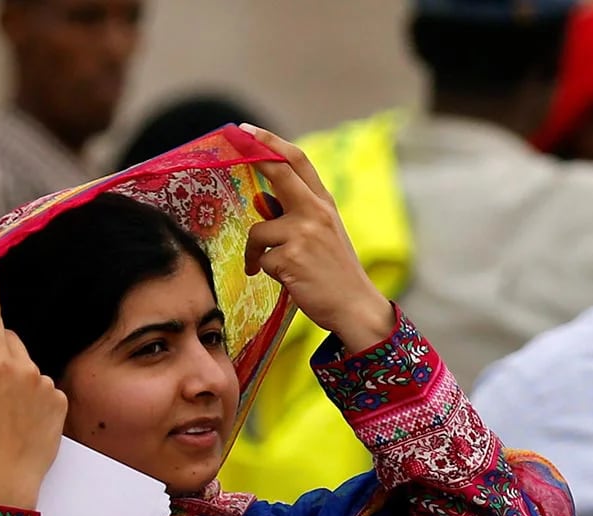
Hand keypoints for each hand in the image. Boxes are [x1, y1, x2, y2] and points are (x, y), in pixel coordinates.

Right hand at [0, 270, 66, 508]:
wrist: (5, 480)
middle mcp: (27, 370)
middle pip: (12, 342)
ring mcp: (47, 386)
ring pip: (27, 365)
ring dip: (15, 376)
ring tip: (3, 410)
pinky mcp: (61, 402)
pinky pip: (43, 386)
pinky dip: (32, 394)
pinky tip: (21, 418)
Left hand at [239, 124, 396, 353]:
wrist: (356, 307)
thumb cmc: (337, 273)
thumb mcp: (324, 235)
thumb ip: (297, 215)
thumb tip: (262, 202)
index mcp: (325, 204)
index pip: (298, 162)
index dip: (271, 143)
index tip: (248, 131)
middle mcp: (316, 212)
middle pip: (279, 172)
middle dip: (255, 153)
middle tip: (235, 139)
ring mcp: (303, 233)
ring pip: (259, 231)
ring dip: (257, 251)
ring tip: (269, 267)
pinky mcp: (290, 258)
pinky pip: (262, 259)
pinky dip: (266, 271)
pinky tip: (288, 281)